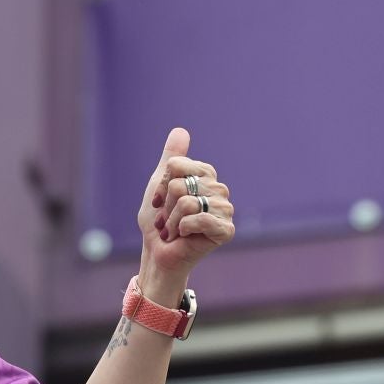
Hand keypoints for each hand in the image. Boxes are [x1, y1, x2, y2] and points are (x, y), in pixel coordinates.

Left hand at [138, 127, 234, 283]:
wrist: (157, 253)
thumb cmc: (158, 222)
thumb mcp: (159, 185)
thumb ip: (171, 158)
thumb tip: (180, 130)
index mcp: (206, 176)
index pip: (177, 166)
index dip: (162, 186)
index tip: (160, 201)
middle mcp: (219, 189)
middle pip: (180, 185)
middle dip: (166, 206)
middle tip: (168, 220)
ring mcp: (225, 210)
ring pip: (186, 203)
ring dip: (171, 221)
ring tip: (175, 230)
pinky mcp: (226, 230)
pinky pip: (196, 219)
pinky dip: (182, 230)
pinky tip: (185, 237)